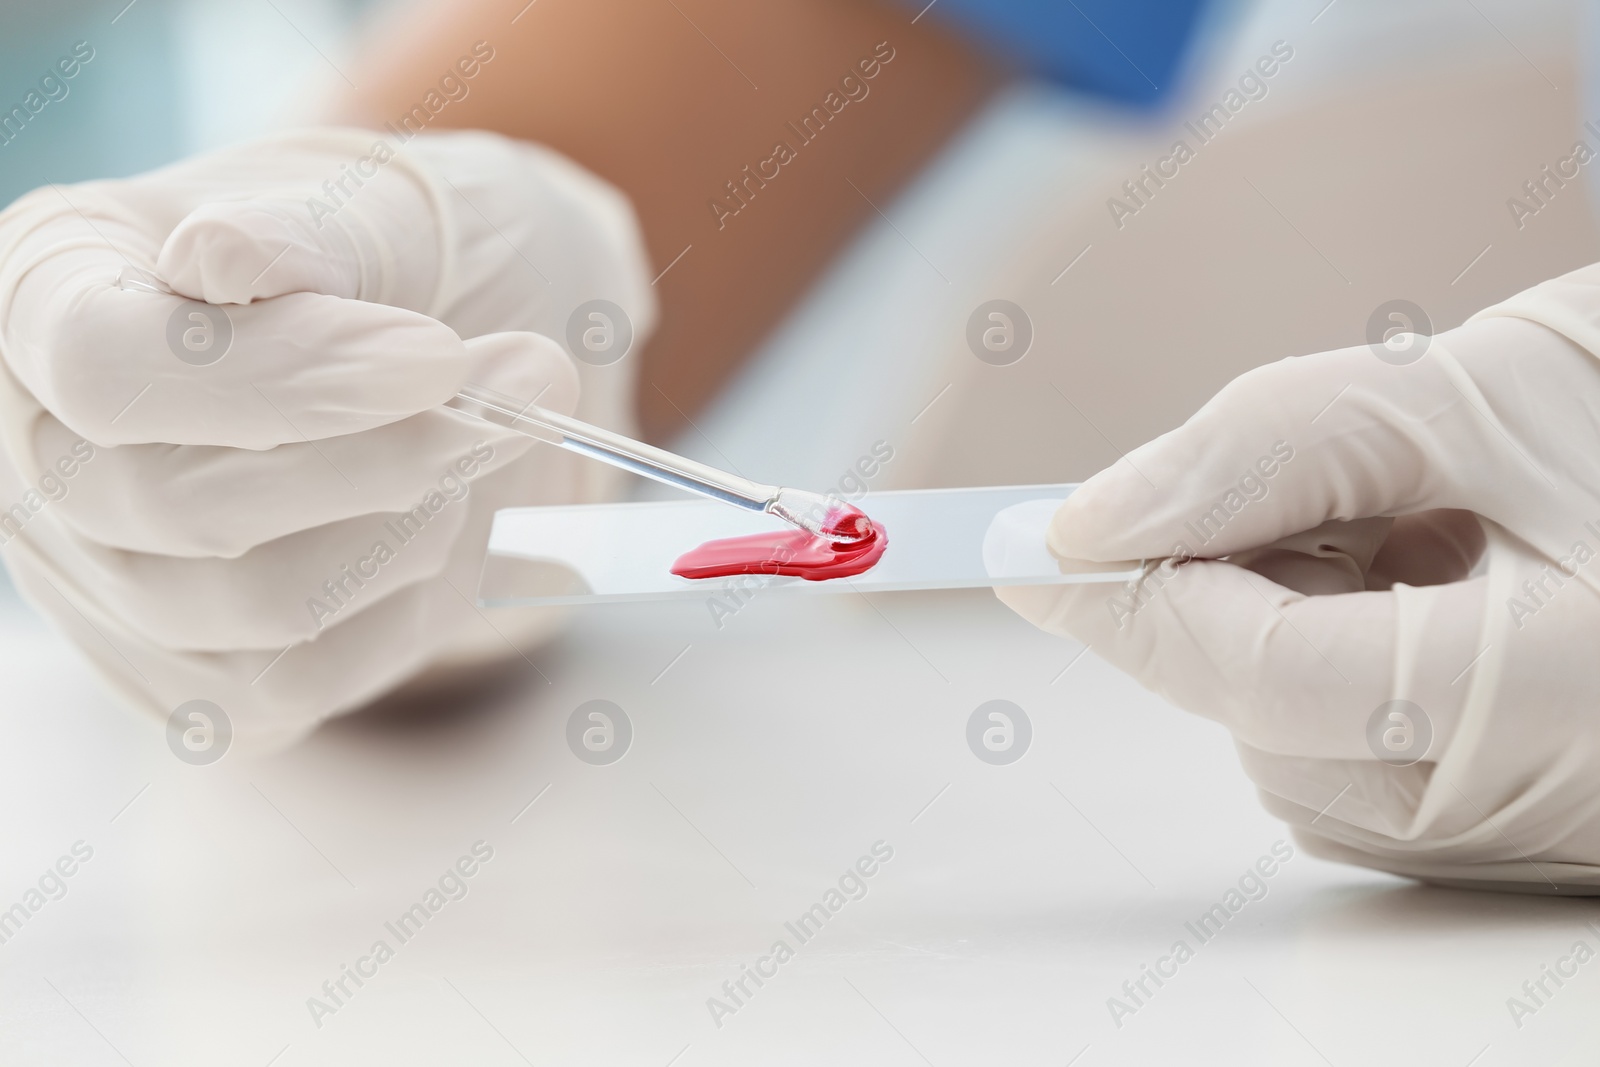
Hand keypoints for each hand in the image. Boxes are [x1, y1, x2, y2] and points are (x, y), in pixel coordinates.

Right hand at [0, 127, 654, 751]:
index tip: (435, 357)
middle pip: (181, 506)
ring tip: (494, 442)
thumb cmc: (416, 252)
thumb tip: (219, 259)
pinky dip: (414, 609)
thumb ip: (308, 235)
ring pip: (255, 610)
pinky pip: (305, 684)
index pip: (108, 365)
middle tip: (530, 380)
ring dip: (420, 528)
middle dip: (388, 457)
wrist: (481, 347)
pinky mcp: (194, 673)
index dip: (281, 375)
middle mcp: (48, 449)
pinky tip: (456, 527)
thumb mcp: (382, 200)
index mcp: (50, 290)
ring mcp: (110, 579)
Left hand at [1000, 299, 1599, 889]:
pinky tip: (1427, 582)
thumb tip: (1092, 518)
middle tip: (1298, 487)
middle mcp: (1527, 799)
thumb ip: (1274, 448)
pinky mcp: (1499, 825)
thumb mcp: (1484, 397)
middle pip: (1260, 714)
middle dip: (1224, 590)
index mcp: (1550, 696)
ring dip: (1284, 619)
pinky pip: (1346, 757)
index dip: (1125, 595)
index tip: (1016, 544)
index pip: (1258, 670)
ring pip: (1285, 741)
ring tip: (1413, 523)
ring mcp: (1515, 829)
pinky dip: (1332, 659)